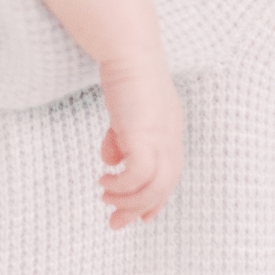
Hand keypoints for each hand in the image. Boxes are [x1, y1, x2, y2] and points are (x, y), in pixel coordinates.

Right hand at [95, 54, 182, 229]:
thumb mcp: (125, 112)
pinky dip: (121, 184)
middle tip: (116, 222)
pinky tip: (103, 177)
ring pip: (153, 187)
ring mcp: (161, 138)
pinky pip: (137, 174)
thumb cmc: (126, 74)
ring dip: (128, 199)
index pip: (170, 175)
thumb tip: (111, 159)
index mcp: (171, 132)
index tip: (139, 216)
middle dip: (139, 208)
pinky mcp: (145, 135)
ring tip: (105, 197)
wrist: (128, 51)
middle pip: (164, 187)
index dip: (156, 199)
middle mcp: (171, 138)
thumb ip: (121, 135)